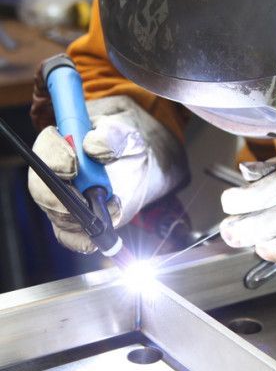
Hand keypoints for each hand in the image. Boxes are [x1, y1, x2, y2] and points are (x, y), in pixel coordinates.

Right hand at [28, 95, 187, 252]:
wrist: (140, 164)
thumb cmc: (126, 143)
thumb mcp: (125, 132)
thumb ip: (110, 135)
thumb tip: (93, 148)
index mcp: (59, 142)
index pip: (43, 150)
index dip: (54, 159)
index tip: (73, 166)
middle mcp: (53, 173)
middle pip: (40, 189)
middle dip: (60, 198)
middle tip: (86, 198)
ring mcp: (62, 200)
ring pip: (56, 216)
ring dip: (82, 217)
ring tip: (113, 203)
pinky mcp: (76, 222)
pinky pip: (70, 238)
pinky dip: (85, 239)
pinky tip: (104, 228)